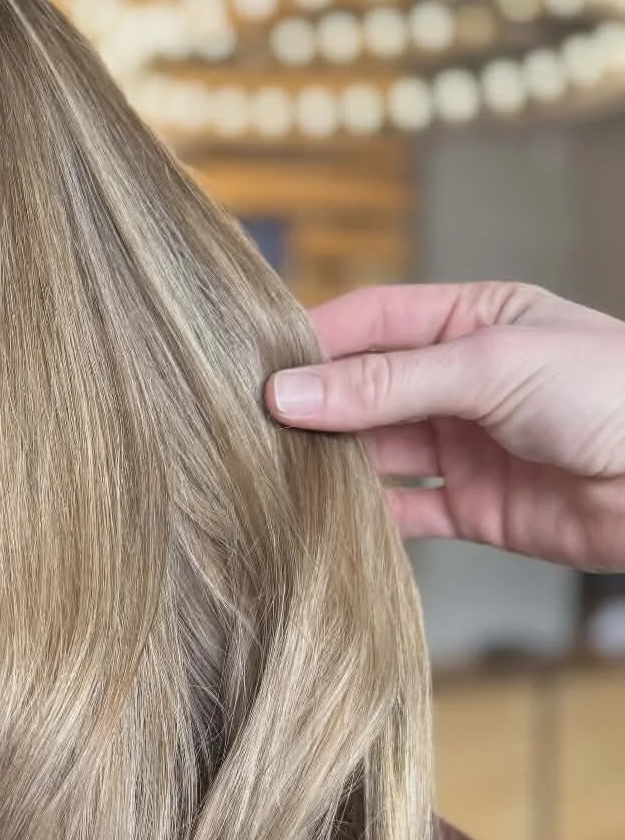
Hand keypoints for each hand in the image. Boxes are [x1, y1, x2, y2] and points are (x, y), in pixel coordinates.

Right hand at [265, 281, 624, 570]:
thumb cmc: (608, 393)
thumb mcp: (490, 367)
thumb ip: (386, 385)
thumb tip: (289, 393)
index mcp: (472, 320)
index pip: (371, 320)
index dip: (313, 343)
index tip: (255, 372)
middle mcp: (462, 380)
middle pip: (364, 389)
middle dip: (312, 407)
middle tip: (250, 428)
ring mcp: (466, 445)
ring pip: (375, 451)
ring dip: (330, 463)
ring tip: (273, 473)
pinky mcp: (473, 507)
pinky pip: (402, 511)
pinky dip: (362, 518)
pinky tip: (322, 519)